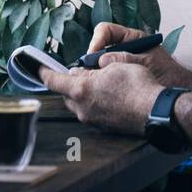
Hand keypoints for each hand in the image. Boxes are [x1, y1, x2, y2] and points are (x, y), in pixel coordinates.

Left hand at [39, 62, 161, 134]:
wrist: (154, 110)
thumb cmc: (137, 85)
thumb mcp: (115, 65)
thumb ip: (96, 65)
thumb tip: (87, 67)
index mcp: (80, 89)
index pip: (54, 81)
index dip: (44, 72)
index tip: (38, 67)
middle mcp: (82, 107)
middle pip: (66, 93)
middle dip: (69, 81)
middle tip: (81, 70)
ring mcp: (92, 119)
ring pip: (78, 103)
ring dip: (82, 92)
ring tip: (98, 81)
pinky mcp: (102, 126)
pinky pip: (90, 111)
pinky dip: (93, 102)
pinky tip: (108, 95)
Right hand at [88, 22, 191, 87]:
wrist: (178, 89)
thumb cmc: (168, 73)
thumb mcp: (147, 63)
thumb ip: (126, 59)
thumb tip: (102, 60)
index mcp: (131, 38)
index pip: (105, 30)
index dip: (96, 41)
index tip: (92, 56)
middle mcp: (123, 48)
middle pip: (98, 46)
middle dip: (91, 58)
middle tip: (88, 72)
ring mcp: (120, 62)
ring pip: (98, 63)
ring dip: (95, 71)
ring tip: (96, 82)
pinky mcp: (119, 77)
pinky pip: (104, 75)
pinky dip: (101, 80)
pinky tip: (103, 88)